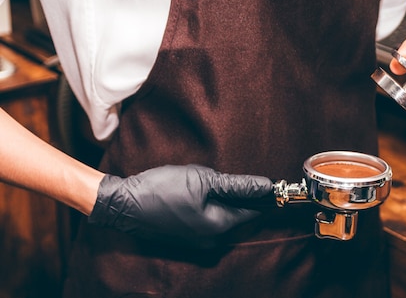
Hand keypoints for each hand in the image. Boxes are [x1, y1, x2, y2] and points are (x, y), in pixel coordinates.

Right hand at [88, 164, 272, 247]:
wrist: (123, 203)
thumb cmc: (162, 189)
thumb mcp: (203, 180)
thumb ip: (237, 185)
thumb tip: (266, 186)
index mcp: (219, 226)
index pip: (253, 211)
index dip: (262, 195)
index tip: (270, 181)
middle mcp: (211, 240)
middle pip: (238, 215)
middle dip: (237, 195)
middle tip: (224, 176)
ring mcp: (197, 242)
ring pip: (222, 217)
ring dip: (221, 200)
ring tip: (203, 182)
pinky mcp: (186, 238)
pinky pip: (207, 221)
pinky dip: (208, 207)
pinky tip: (194, 193)